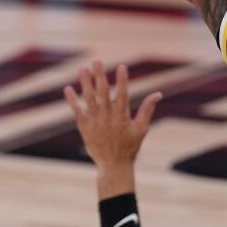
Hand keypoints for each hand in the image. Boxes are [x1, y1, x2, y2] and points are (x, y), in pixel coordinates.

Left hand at [64, 62, 161, 197]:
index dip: (122, 80)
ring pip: (89, 98)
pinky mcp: (84, 127)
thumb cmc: (130, 146)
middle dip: (100, 75)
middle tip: (97, 61)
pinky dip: (72, 100)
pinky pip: (77, 111)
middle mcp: (107, 117)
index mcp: (122, 117)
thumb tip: (158, 94)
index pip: (123, 94)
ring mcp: (95, 122)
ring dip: (85, 83)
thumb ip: (147, 110)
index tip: (122, 66)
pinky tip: (68, 88)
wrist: (113, 165)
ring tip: (82, 68)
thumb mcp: (141, 129)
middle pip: (103, 92)